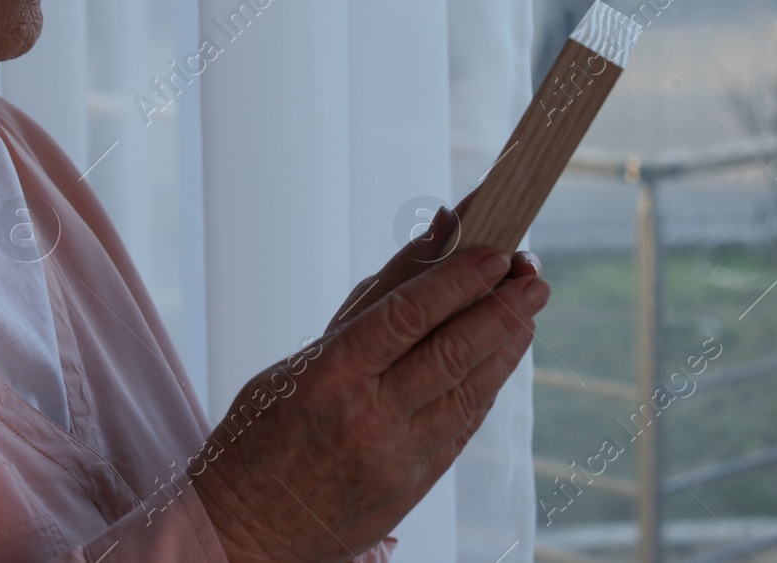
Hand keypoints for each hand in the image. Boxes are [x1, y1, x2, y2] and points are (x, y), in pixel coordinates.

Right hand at [190, 228, 549, 562]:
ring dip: (505, 345)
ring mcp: (395, 455)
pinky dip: (486, 387)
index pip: (406, 315)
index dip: (456, 280)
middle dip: (500, 307)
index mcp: (329, 375)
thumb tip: (424, 245)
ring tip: (527, 308)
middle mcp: (367, 416)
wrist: (245, 530)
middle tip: (530, 273)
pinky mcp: (413, 486)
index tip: (493, 252)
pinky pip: (461, 426)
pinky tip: (501, 358)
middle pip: (450, 351)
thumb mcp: (301, 363)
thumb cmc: (262, 432)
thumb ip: (369, 308)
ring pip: (468, 390)